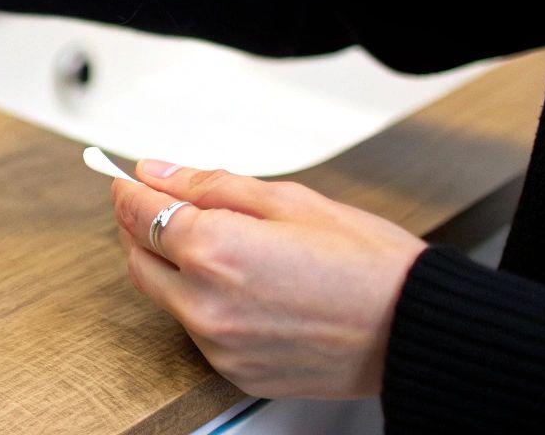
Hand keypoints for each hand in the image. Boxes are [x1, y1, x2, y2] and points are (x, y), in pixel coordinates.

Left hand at [111, 161, 426, 398]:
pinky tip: (248, 289)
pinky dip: (206, 305)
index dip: (128, 189)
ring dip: (177, 269)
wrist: (417, 330)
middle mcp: (205, 303)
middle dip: (143, 228)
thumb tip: (160, 172)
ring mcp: (218, 344)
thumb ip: (210, 185)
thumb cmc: (368, 264)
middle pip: (137, 258)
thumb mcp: (288, 200)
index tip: (127, 179)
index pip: (139, 212)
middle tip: (168, 207)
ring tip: (230, 250)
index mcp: (214, 250)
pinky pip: (198, 330)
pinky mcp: (234, 371)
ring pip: (166, 297)